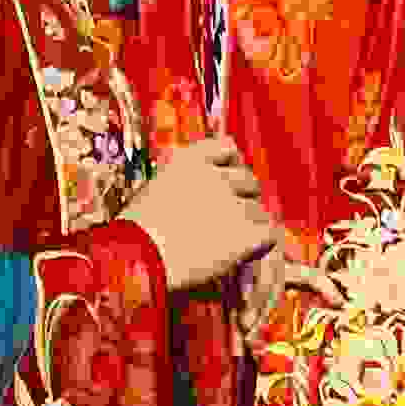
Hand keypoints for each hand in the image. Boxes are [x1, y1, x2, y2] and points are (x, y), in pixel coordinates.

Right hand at [126, 136, 278, 293]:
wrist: (138, 258)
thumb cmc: (135, 232)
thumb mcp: (154, 190)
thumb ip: (184, 182)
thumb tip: (206, 195)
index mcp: (190, 159)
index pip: (228, 147)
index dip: (231, 165)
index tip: (227, 182)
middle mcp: (217, 175)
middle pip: (249, 179)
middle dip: (242, 197)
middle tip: (227, 220)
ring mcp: (234, 203)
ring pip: (259, 211)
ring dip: (248, 225)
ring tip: (223, 244)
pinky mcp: (246, 233)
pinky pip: (268, 235)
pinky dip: (259, 245)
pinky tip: (242, 254)